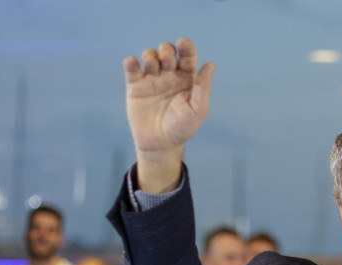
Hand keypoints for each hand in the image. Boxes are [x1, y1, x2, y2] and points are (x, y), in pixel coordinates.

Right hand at [123, 38, 214, 192]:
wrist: (161, 144)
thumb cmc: (182, 128)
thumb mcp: (198, 108)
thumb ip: (202, 86)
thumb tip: (210, 64)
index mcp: (187, 79)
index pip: (187, 56)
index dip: (186, 47)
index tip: (183, 43)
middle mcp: (170, 76)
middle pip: (167, 52)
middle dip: (166, 51)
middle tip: (166, 62)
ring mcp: (152, 80)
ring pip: (150, 56)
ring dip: (150, 55)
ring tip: (151, 65)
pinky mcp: (135, 86)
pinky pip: (132, 68)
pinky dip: (131, 62)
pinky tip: (133, 63)